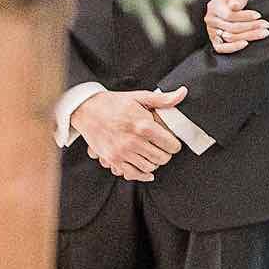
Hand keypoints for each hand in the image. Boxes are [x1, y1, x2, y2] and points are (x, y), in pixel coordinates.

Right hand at [72, 88, 186, 181]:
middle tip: (163, 149)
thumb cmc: (114, 103)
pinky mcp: (112, 158)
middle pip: (162, 158)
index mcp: (143, 126)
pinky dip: (142, 175)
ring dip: (154, 163)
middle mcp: (133, 141)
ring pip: (149, 167)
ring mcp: (122, 152)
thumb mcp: (140, 97)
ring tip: (153, 155)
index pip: (171, 145)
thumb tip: (183, 93)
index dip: (175, 145)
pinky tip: (147, 172)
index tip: (172, 143)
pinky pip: (132, 174)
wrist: (86, 109)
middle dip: (166, 154)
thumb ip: (163, 99)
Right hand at [203, 0, 267, 53]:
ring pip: (229, 37)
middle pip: (231, 27)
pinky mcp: (215, 42)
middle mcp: (210, 19)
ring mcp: (211, 32)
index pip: (229, 15)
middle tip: (266, 25)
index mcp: (214, 6)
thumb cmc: (239, 4)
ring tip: (264, 33)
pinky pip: (222, 48)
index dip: (245, 16)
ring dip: (248, 36)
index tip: (259, 15)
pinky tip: (246, 43)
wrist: (234, 12)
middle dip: (251, 26)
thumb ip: (238, 0)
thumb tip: (235, 5)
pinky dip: (234, 47)